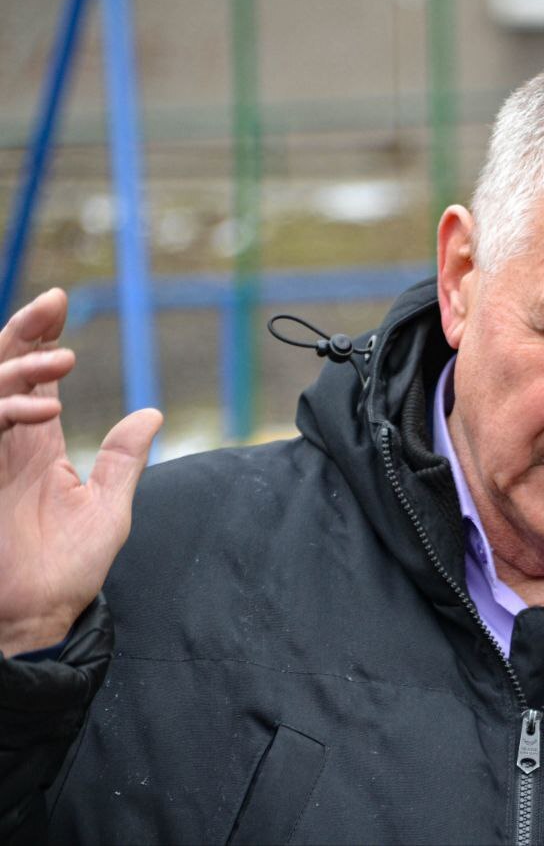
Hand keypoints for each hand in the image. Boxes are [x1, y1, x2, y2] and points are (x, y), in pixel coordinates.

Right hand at [0, 289, 162, 655]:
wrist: (38, 617)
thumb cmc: (69, 569)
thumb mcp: (108, 505)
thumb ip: (122, 457)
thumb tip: (151, 413)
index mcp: (37, 446)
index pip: (35, 378)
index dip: (42, 337)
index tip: (61, 303)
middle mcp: (7, 444)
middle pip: (3, 370)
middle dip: (22, 331)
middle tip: (52, 303)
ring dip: (18, 364)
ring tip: (62, 355)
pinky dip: (8, 410)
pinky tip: (44, 407)